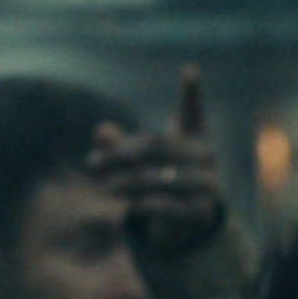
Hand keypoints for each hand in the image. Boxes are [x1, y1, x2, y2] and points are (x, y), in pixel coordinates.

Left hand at [92, 66, 224, 259]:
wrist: (189, 229)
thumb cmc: (163, 185)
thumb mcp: (140, 165)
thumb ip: (119, 146)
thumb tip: (100, 131)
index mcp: (194, 139)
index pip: (194, 113)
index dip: (192, 94)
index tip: (190, 70)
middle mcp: (205, 158)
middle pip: (153, 147)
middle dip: (118, 154)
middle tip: (91, 161)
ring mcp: (206, 184)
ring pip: (154, 177)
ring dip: (123, 182)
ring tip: (104, 185)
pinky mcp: (200, 212)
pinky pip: (163, 205)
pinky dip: (140, 205)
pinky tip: (126, 207)